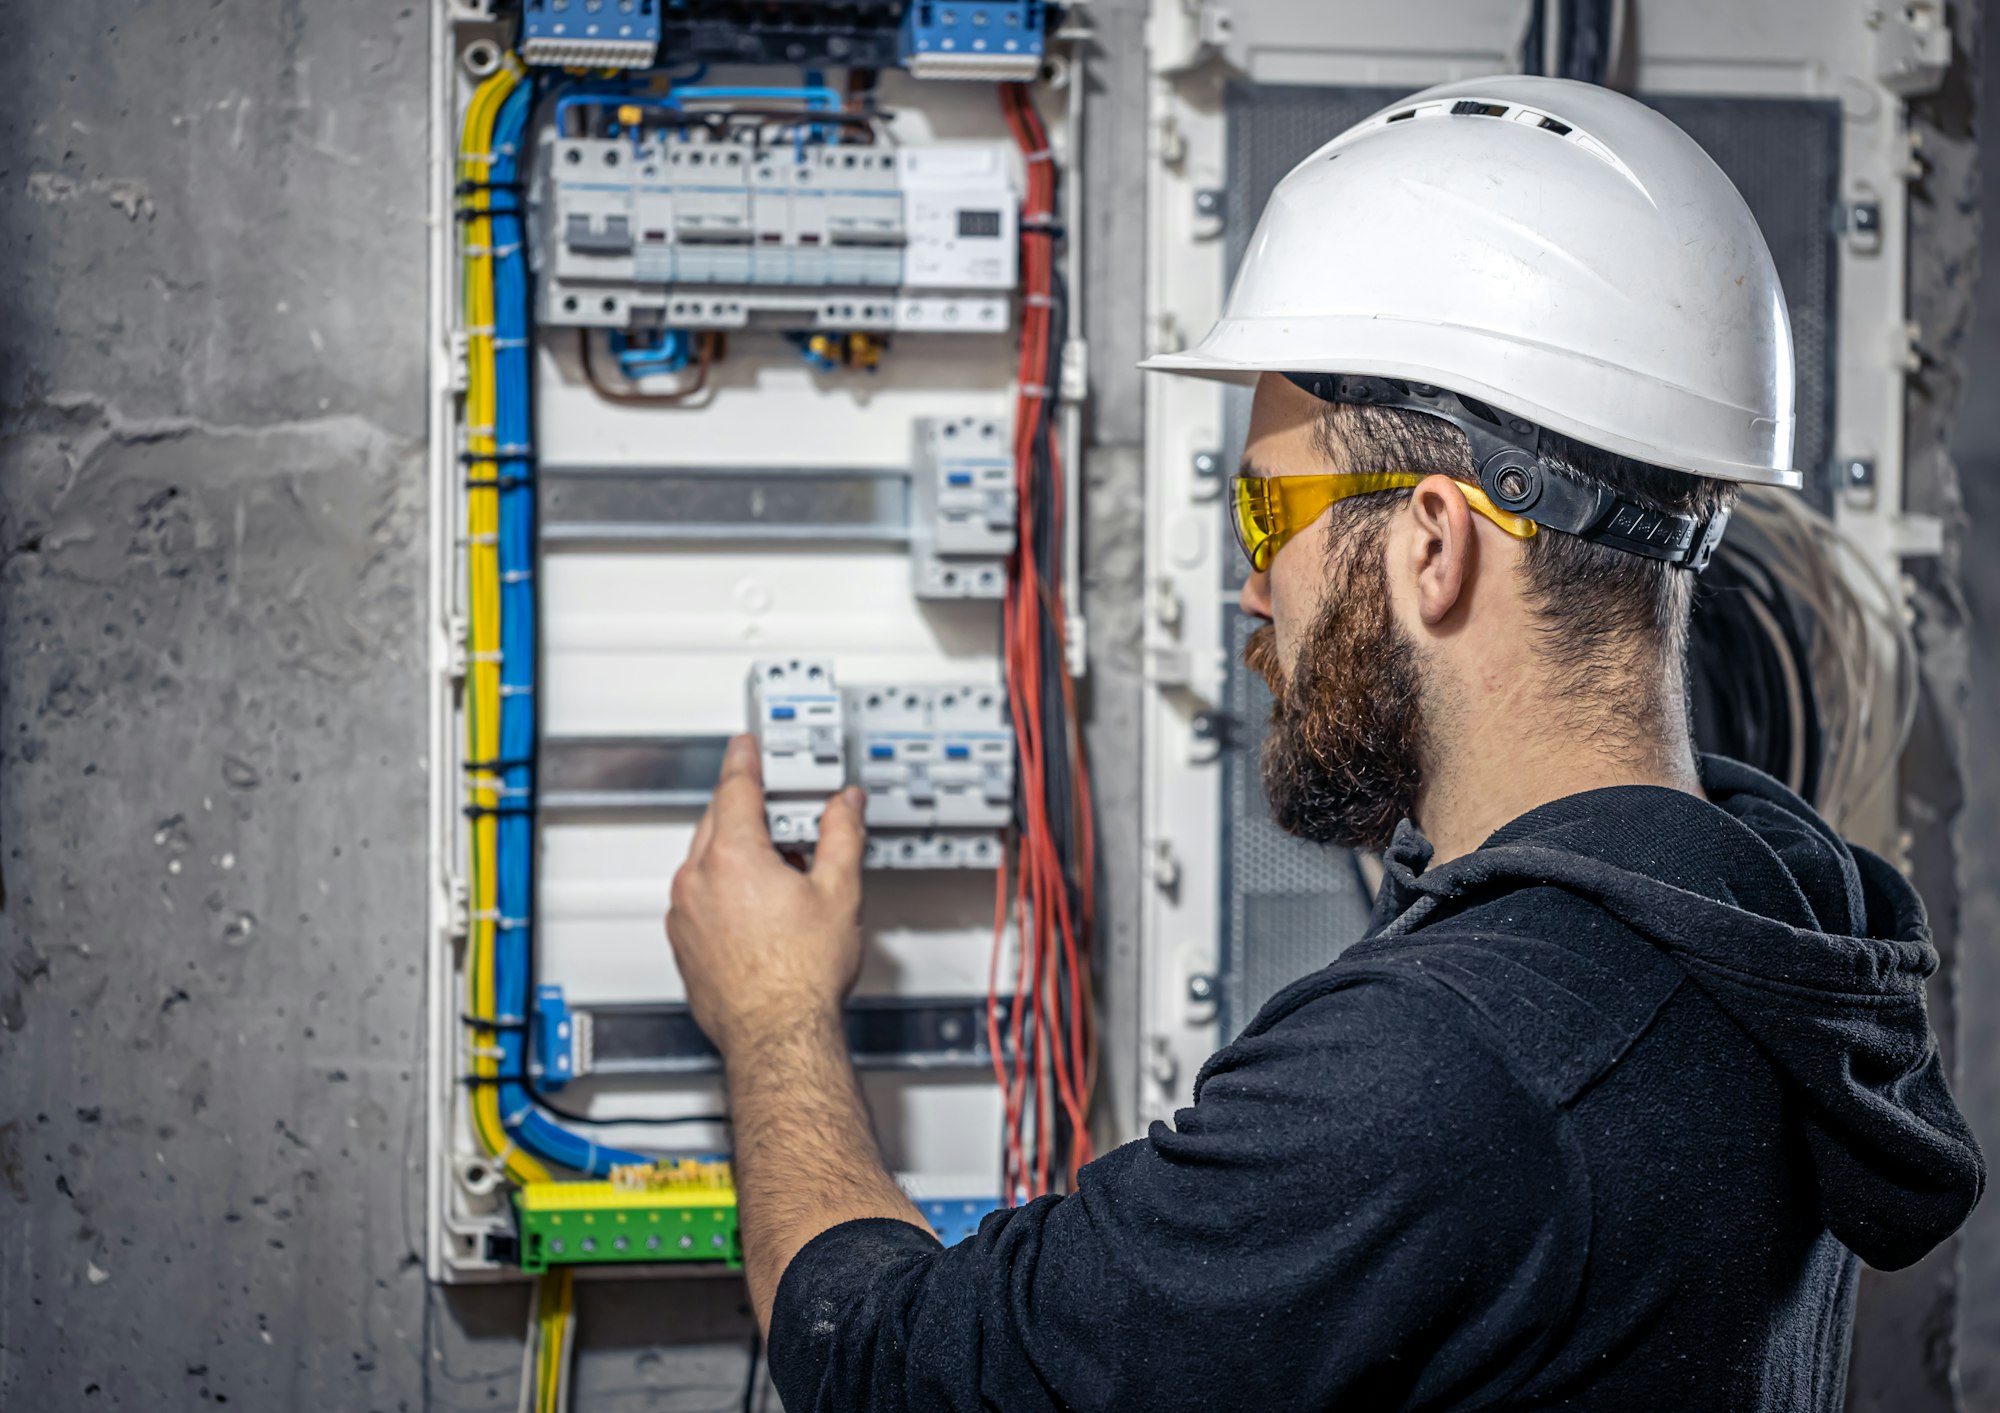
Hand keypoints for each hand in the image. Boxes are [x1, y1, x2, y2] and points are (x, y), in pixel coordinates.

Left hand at [666, 734, 867, 1055]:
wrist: (777, 1035)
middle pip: (716, 820)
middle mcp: (698, 879)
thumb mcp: (839, 891)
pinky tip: (758, 908)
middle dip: (747, 809)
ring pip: (705, 860)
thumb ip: (841, 835)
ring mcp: (685, 912)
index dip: (745, 759)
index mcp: (733, 856)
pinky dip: (722, 887)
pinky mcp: (683, 942)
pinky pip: (699, 896)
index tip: (746, 745)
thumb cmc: (801, 977)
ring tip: (780, 871)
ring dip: (735, 851)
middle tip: (781, 811)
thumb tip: (845, 806)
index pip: (735, 787)